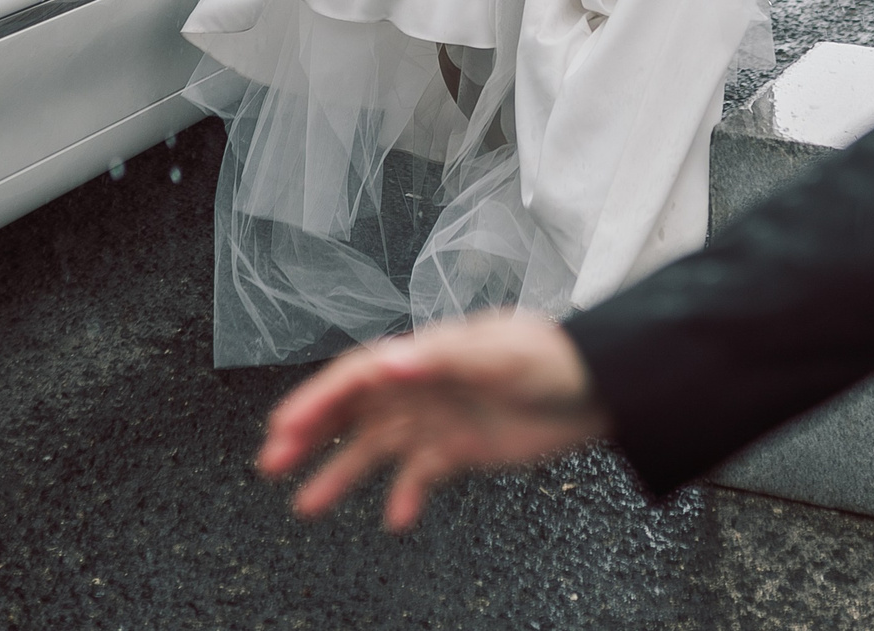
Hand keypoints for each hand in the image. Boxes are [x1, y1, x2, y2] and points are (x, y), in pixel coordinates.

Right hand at [260, 310, 608, 530]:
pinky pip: (423, 475)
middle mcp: (424, 385)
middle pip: (354, 411)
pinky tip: (394, 519)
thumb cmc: (553, 356)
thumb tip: (390, 361)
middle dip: (310, 434)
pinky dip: (406, 496)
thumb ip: (442, 357)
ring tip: (306, 505)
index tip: (283, 428)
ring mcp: (441, 417)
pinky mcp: (464, 447)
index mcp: (425, 355)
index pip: (356, 377)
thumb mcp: (497, 354)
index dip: (316, 400)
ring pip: (377, 449)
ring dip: (341, 474)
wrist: (603, 385)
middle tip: (271, 462)